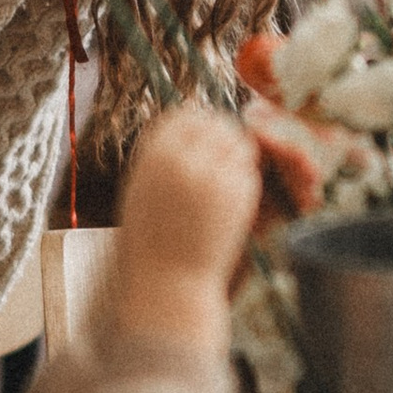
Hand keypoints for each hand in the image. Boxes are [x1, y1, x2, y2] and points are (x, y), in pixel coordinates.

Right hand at [107, 110, 261, 354]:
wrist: (167, 283)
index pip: (186, 114)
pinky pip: (249, 173)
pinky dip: (244, 183)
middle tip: (220, 164)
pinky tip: (228, 207)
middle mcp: (184, 158)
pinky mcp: (240, 193)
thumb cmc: (151, 241)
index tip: (203, 140)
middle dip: (224, 139)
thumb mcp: (143, 187)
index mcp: (154, 154)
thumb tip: (193, 109)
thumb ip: (166, 151)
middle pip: (219, 124)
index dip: (199, 125)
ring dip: (237, 160)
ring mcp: (214, 173)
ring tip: (221, 189)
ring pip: (240, 145)